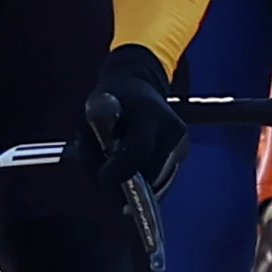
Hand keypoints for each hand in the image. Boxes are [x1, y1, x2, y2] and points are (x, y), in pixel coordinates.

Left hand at [85, 44, 186, 192]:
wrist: (138, 86)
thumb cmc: (108, 104)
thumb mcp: (87, 119)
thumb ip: (90, 151)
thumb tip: (102, 185)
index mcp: (147, 111)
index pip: (137, 150)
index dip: (118, 171)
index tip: (102, 182)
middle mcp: (171, 127)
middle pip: (149, 172)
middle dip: (125, 183)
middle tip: (106, 176)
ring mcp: (181, 140)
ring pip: (156, 180)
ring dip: (135, 182)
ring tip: (120, 162)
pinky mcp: (184, 151)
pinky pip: (161, 178)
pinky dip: (144, 178)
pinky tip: (135, 161)